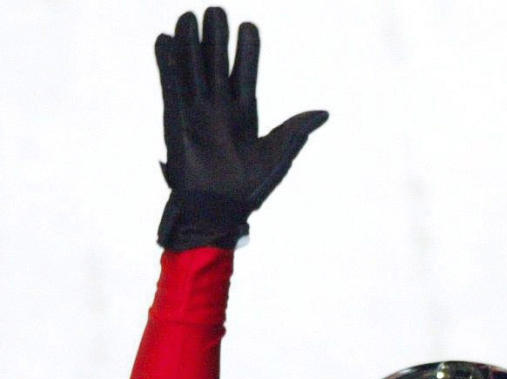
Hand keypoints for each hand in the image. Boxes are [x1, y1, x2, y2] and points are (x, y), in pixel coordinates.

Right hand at [155, 8, 327, 249]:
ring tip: (189, 16)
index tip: (249, 26)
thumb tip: (324, 114)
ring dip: (190, 43)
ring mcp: (197, 111)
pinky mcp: (176, 119)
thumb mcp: (278, 157)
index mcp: (245, 113)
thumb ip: (296, 131)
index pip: (246, 72)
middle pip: (217, 63)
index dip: (247, 50)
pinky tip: (165, 40)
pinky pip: (170, 86)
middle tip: (217, 12)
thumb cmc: (249, 190)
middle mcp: (220, 107)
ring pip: (193, 69)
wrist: (219, 211)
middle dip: (216, 39)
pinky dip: (167, 64)